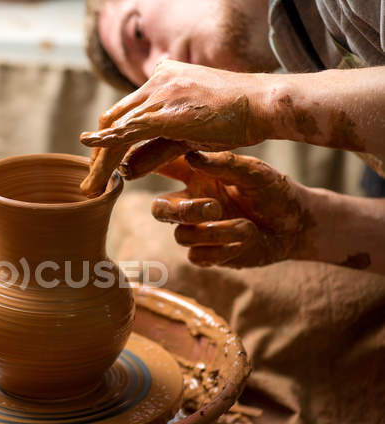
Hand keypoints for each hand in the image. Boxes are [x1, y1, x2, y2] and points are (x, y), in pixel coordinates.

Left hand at [80, 60, 271, 196]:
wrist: (264, 104)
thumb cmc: (234, 119)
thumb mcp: (187, 137)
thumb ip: (155, 151)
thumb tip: (126, 171)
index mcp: (162, 81)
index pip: (124, 112)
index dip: (108, 140)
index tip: (100, 165)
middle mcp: (157, 82)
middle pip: (114, 118)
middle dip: (98, 152)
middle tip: (90, 182)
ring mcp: (162, 92)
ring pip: (118, 126)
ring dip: (101, 158)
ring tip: (91, 186)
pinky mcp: (168, 110)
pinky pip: (130, 128)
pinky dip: (107, 141)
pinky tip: (91, 149)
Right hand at [154, 151, 313, 267]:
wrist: (297, 226)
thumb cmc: (275, 191)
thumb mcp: (256, 173)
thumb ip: (225, 165)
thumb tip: (192, 155)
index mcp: (196, 177)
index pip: (162, 169)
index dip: (143, 167)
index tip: (136, 166)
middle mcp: (192, 202)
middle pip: (159, 210)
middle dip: (180, 211)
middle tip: (213, 208)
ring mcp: (199, 230)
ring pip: (181, 235)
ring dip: (214, 232)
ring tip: (246, 227)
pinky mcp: (209, 254)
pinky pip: (197, 256)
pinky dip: (222, 250)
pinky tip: (246, 240)